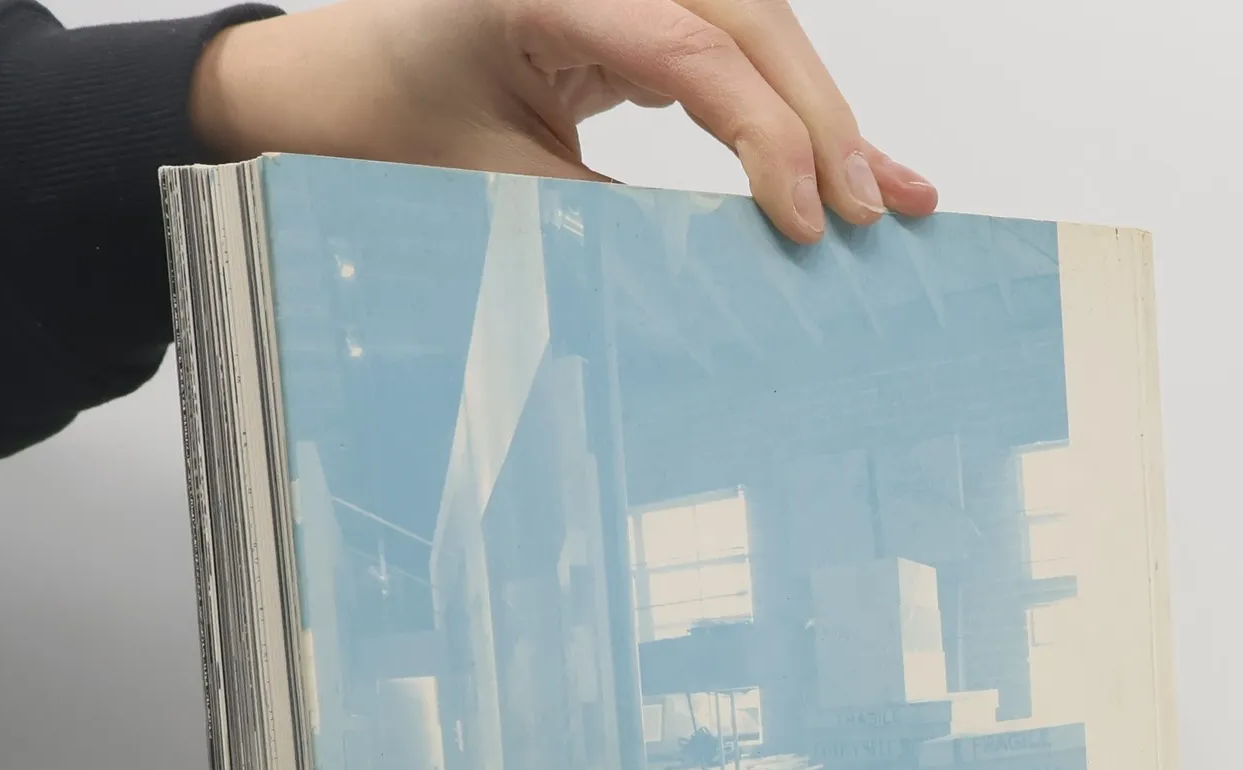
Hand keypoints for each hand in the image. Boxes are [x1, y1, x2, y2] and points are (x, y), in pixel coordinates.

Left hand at [189, 0, 936, 244]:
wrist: (352, 86)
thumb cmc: (405, 127)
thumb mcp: (497, 190)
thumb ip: (603, 221)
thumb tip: (716, 270)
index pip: (693, 50)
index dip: (765, 135)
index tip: (805, 221)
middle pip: (749, 19)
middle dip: (822, 118)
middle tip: (874, 210)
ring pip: (759, 28)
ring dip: (826, 114)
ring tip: (890, 195)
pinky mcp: (646, 6)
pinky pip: (738, 50)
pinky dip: (791, 108)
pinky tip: (848, 161)